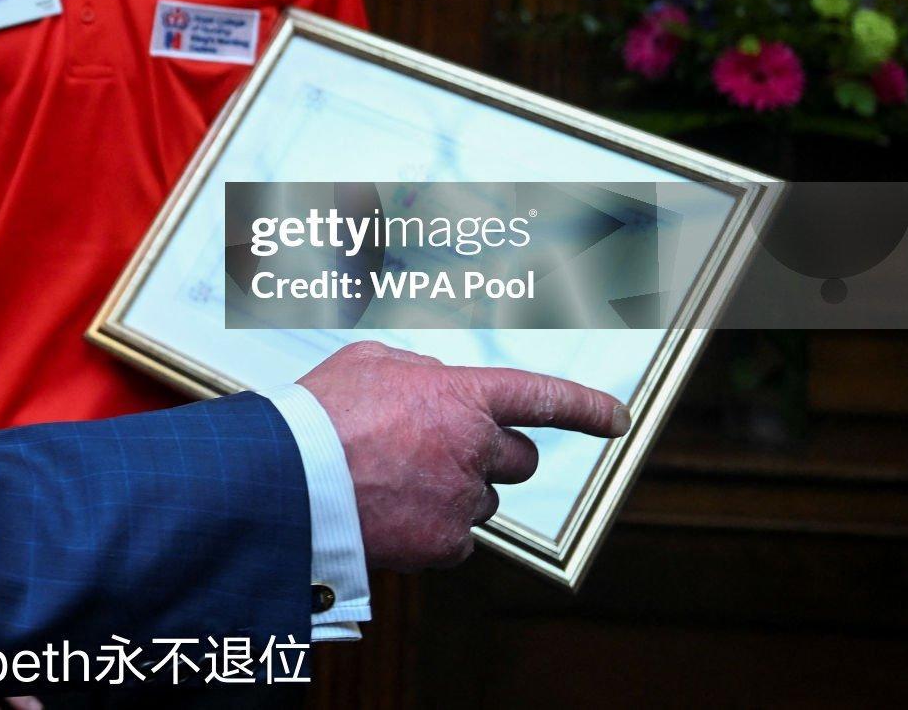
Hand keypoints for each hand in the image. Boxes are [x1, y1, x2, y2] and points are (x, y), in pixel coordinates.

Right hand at [299, 341, 629, 569]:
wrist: (290, 481)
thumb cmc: (319, 416)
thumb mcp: (368, 363)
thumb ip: (416, 367)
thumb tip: (432, 380)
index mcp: (462, 396)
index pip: (544, 397)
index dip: (587, 406)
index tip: (617, 418)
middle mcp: (474, 448)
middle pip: (518, 459)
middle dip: (493, 455)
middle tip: (445, 453)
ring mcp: (462, 500)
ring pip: (483, 501)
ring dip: (455, 492)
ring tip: (396, 482)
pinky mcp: (444, 544)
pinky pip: (458, 540)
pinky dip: (434, 531)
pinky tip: (394, 513)